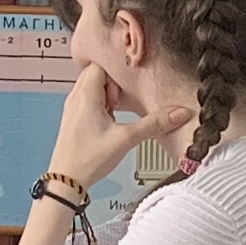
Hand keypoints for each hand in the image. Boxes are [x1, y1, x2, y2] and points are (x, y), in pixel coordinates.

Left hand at [51, 66, 186, 189]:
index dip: (117, 72)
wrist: (66, 180)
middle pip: (97, 73)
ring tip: (116, 113)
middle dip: (114, 84)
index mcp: (86, 95)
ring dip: (109, 96)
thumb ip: (153, 124)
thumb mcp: (125, 139)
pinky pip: (90, 100)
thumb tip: (179, 113)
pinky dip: (102, 104)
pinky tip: (111, 121)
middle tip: (123, 104)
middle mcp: (76, 96)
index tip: (129, 85)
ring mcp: (74, 107)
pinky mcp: (75, 118)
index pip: (100, 64)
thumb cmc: (88, 159)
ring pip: (94, 87)